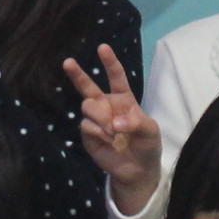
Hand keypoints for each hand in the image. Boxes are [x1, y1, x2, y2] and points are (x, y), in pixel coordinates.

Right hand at [65, 45, 159, 207]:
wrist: (137, 170)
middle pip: (88, 87)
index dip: (110, 62)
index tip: (102, 47)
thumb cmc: (147, 145)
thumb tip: (115, 123)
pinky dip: (98, 131)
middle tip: (68, 62)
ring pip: (87, 106)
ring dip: (100, 116)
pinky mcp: (88, 135)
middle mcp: (107, 106)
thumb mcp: (150, 131)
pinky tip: (108, 139)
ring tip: (111, 131)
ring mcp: (96, 120)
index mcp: (124, 99)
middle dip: (77, 74)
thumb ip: (136, 123)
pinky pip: (86, 124)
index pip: (116, 77)